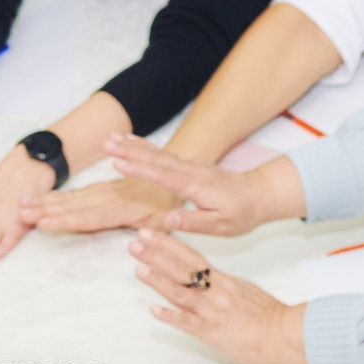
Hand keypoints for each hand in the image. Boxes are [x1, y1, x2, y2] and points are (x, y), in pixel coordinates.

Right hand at [28, 172, 180, 234]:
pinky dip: (56, 195)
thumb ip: (154, 231)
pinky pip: (76, 193)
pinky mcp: (100, 189)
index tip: (42, 221)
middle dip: (45, 209)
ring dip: (45, 201)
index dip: (64, 220)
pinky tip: (40, 196)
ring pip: (70, 197)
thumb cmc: (169, 203)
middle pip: (72, 205)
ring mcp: (102, 191)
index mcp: (121, 207)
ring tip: (22, 203)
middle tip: (20, 211)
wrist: (172, 174)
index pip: (88, 216)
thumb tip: (139, 240)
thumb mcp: (167, 221)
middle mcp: (107, 197)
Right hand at [93, 135, 302, 236]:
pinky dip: (144, 147)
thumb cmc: (240, 213)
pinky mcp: (187, 166)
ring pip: (156, 154)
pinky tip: (130, 141)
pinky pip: (162, 155)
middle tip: (105, 143)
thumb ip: (193, 221)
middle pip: (155, 159)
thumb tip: (167, 218)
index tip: (118, 164)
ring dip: (132, 146)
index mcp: (196, 186)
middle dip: (128, 151)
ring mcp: (189, 166)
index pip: (164, 176)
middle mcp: (191, 171)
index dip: (140, 170)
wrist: (258, 194)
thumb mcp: (221, 225)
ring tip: (109, 138)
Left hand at [131, 231, 308, 363]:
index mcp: (223, 280)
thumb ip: (222, 284)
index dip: (168, 245)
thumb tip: (204, 278)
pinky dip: (170, 316)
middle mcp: (215, 292)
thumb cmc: (267, 315)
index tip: (150, 234)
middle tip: (135, 243)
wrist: (284, 333)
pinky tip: (153, 310)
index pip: (191, 257)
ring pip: (182, 293)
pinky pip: (188, 324)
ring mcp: (212, 312)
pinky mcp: (213, 333)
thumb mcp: (243, 290)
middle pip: (182, 269)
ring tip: (139, 269)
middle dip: (157, 255)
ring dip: (158, 281)